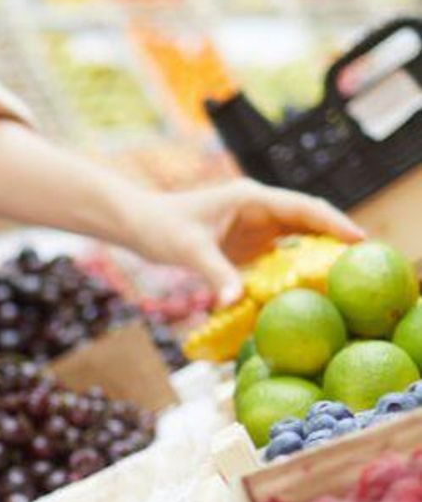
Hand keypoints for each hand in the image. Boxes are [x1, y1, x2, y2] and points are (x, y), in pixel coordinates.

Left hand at [125, 180, 363, 305]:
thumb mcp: (189, 251)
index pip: (303, 207)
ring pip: (297, 237)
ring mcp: (254, 225)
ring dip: (317, 254)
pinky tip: (309, 287)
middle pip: (308, 220)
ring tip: (344, 277)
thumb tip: (233, 304)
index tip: (358, 239)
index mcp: (252, 198)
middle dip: (335, 239)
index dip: (333, 223)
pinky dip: (294, 267)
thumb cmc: (161, 228)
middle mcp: (259, 208)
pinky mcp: (247, 243)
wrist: (139, 225)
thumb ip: (215, 275)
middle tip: (362, 263)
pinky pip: (279, 253)